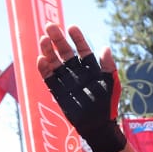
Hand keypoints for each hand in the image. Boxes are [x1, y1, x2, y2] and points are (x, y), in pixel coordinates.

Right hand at [38, 24, 126, 151]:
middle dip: (57, 39)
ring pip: (54, 62)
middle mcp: (76, 72)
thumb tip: (106, 47)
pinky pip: (49, 78)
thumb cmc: (108, 104)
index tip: (71, 27)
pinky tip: (41, 59)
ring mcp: (66, 80)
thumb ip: (108, 66)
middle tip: (50, 26)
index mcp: (90, 68)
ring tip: (43, 39)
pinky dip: (44, 69)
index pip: (82, 49)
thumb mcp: (111, 83)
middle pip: (64, 52)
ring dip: (48, 50)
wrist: (98, 125)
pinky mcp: (58, 91)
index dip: (77, 38)